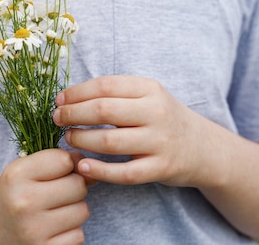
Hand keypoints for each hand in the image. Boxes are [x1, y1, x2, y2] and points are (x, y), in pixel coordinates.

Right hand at [0, 149, 88, 244]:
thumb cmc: (14, 192)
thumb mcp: (26, 168)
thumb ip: (58, 161)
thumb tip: (94, 172)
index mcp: (17, 175)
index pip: (64, 160)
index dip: (68, 164)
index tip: (58, 171)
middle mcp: (24, 202)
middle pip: (78, 185)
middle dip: (74, 186)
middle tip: (56, 192)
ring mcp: (33, 230)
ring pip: (82, 211)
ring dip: (74, 209)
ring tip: (53, 211)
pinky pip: (78, 235)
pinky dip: (70, 232)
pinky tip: (52, 229)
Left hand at [52, 75, 219, 187]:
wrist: (202, 147)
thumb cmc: (162, 118)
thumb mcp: (147, 96)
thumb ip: (115, 94)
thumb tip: (68, 97)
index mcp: (150, 89)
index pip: (105, 85)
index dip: (76, 93)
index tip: (59, 100)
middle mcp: (156, 112)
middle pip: (103, 111)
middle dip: (73, 114)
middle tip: (57, 119)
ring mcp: (160, 142)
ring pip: (109, 141)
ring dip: (81, 139)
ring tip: (68, 138)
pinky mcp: (160, 169)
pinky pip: (124, 173)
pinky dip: (99, 170)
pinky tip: (82, 165)